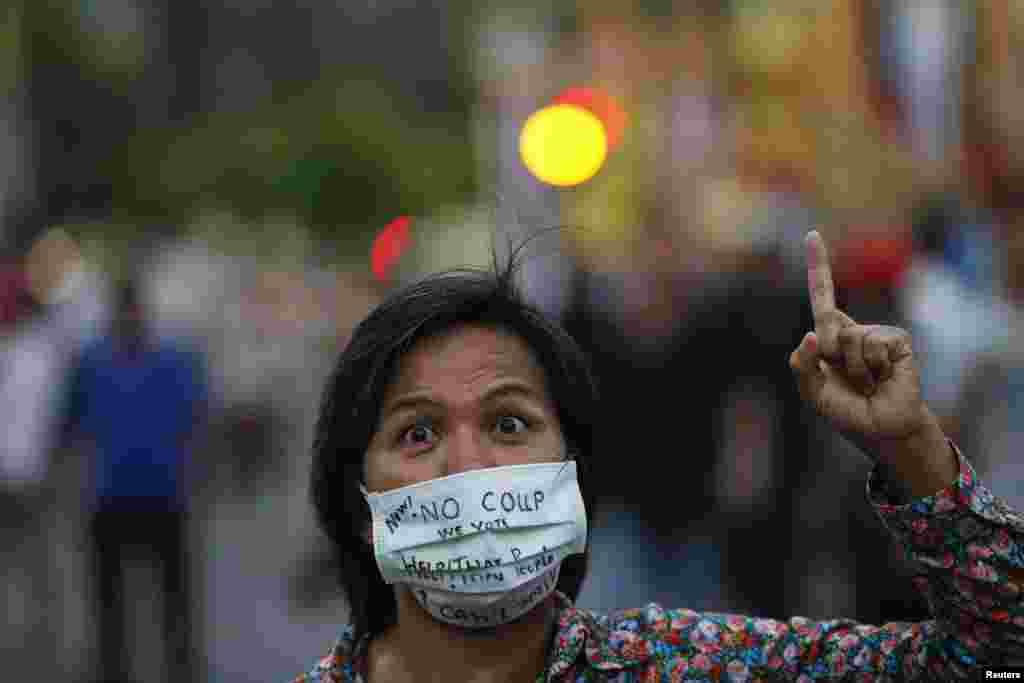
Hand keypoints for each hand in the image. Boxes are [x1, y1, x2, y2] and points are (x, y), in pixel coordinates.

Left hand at [789, 231, 932, 463]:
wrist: (882, 430)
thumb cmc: (846, 411)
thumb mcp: (811, 392)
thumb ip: (802, 365)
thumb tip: (812, 334)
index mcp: (830, 337)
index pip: (822, 296)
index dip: (818, 265)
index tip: (811, 234)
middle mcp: (852, 329)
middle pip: (826, 322)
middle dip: (830, 351)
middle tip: (849, 381)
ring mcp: (875, 333)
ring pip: (848, 338)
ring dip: (853, 369)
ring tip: (866, 383)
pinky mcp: (897, 340)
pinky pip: (872, 345)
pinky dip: (872, 368)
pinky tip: (883, 379)